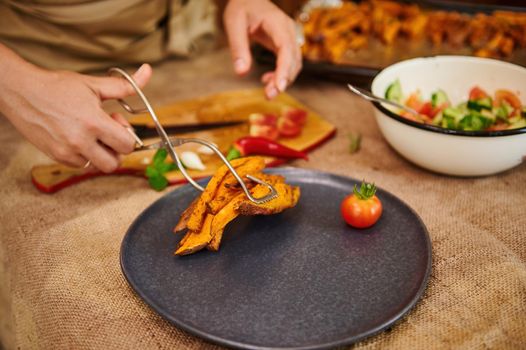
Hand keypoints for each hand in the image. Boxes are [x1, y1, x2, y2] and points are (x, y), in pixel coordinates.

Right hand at [0, 47, 151, 171]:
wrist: (21, 91)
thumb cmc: (58, 86)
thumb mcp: (93, 85)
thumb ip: (124, 86)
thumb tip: (147, 71)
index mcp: (93, 122)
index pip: (126, 145)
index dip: (128, 136)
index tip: (118, 123)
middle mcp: (80, 141)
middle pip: (114, 163)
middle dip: (116, 150)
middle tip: (107, 134)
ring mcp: (67, 151)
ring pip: (97, 166)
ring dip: (100, 153)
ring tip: (91, 134)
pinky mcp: (55, 156)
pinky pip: (80, 165)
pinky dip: (84, 155)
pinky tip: (77, 137)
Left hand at [223, 0, 301, 98]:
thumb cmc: (241, 8)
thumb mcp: (234, 24)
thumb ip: (238, 48)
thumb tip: (241, 73)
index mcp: (278, 23)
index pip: (286, 49)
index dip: (284, 69)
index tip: (278, 87)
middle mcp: (288, 30)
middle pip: (294, 60)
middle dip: (283, 80)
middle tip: (268, 96)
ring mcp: (289, 37)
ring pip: (294, 64)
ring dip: (283, 80)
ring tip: (267, 91)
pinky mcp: (286, 44)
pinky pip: (289, 63)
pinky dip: (281, 74)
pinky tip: (266, 80)